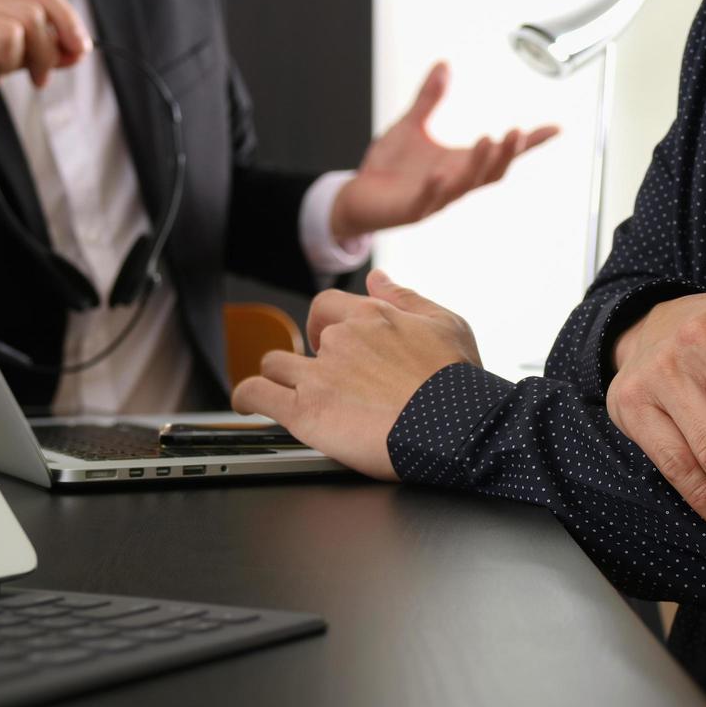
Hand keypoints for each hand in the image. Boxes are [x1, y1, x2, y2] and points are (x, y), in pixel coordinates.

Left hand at [231, 269, 480, 479]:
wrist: (458, 429)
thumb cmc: (458, 383)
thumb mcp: (446, 324)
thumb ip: (406, 297)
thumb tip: (378, 277)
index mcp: (371, 316)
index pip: (328, 307)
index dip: (326, 325)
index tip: (331, 342)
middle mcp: (341, 339)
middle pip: (305, 339)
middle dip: (310, 356)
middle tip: (325, 379)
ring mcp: (319, 374)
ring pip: (274, 363)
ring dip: (277, 375)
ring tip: (281, 391)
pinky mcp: (305, 411)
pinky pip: (257, 393)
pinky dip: (247, 397)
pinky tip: (248, 404)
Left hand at [330, 62, 558, 237]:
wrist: (357, 197)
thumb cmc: (389, 167)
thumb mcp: (411, 125)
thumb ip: (429, 99)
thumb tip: (444, 64)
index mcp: (460, 163)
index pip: (502, 154)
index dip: (529, 143)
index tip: (556, 129)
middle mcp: (454, 182)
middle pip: (491, 171)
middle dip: (507, 152)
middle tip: (520, 131)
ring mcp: (435, 198)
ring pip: (465, 185)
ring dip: (480, 163)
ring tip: (490, 138)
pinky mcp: (410, 208)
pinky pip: (426, 200)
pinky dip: (435, 188)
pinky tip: (439, 173)